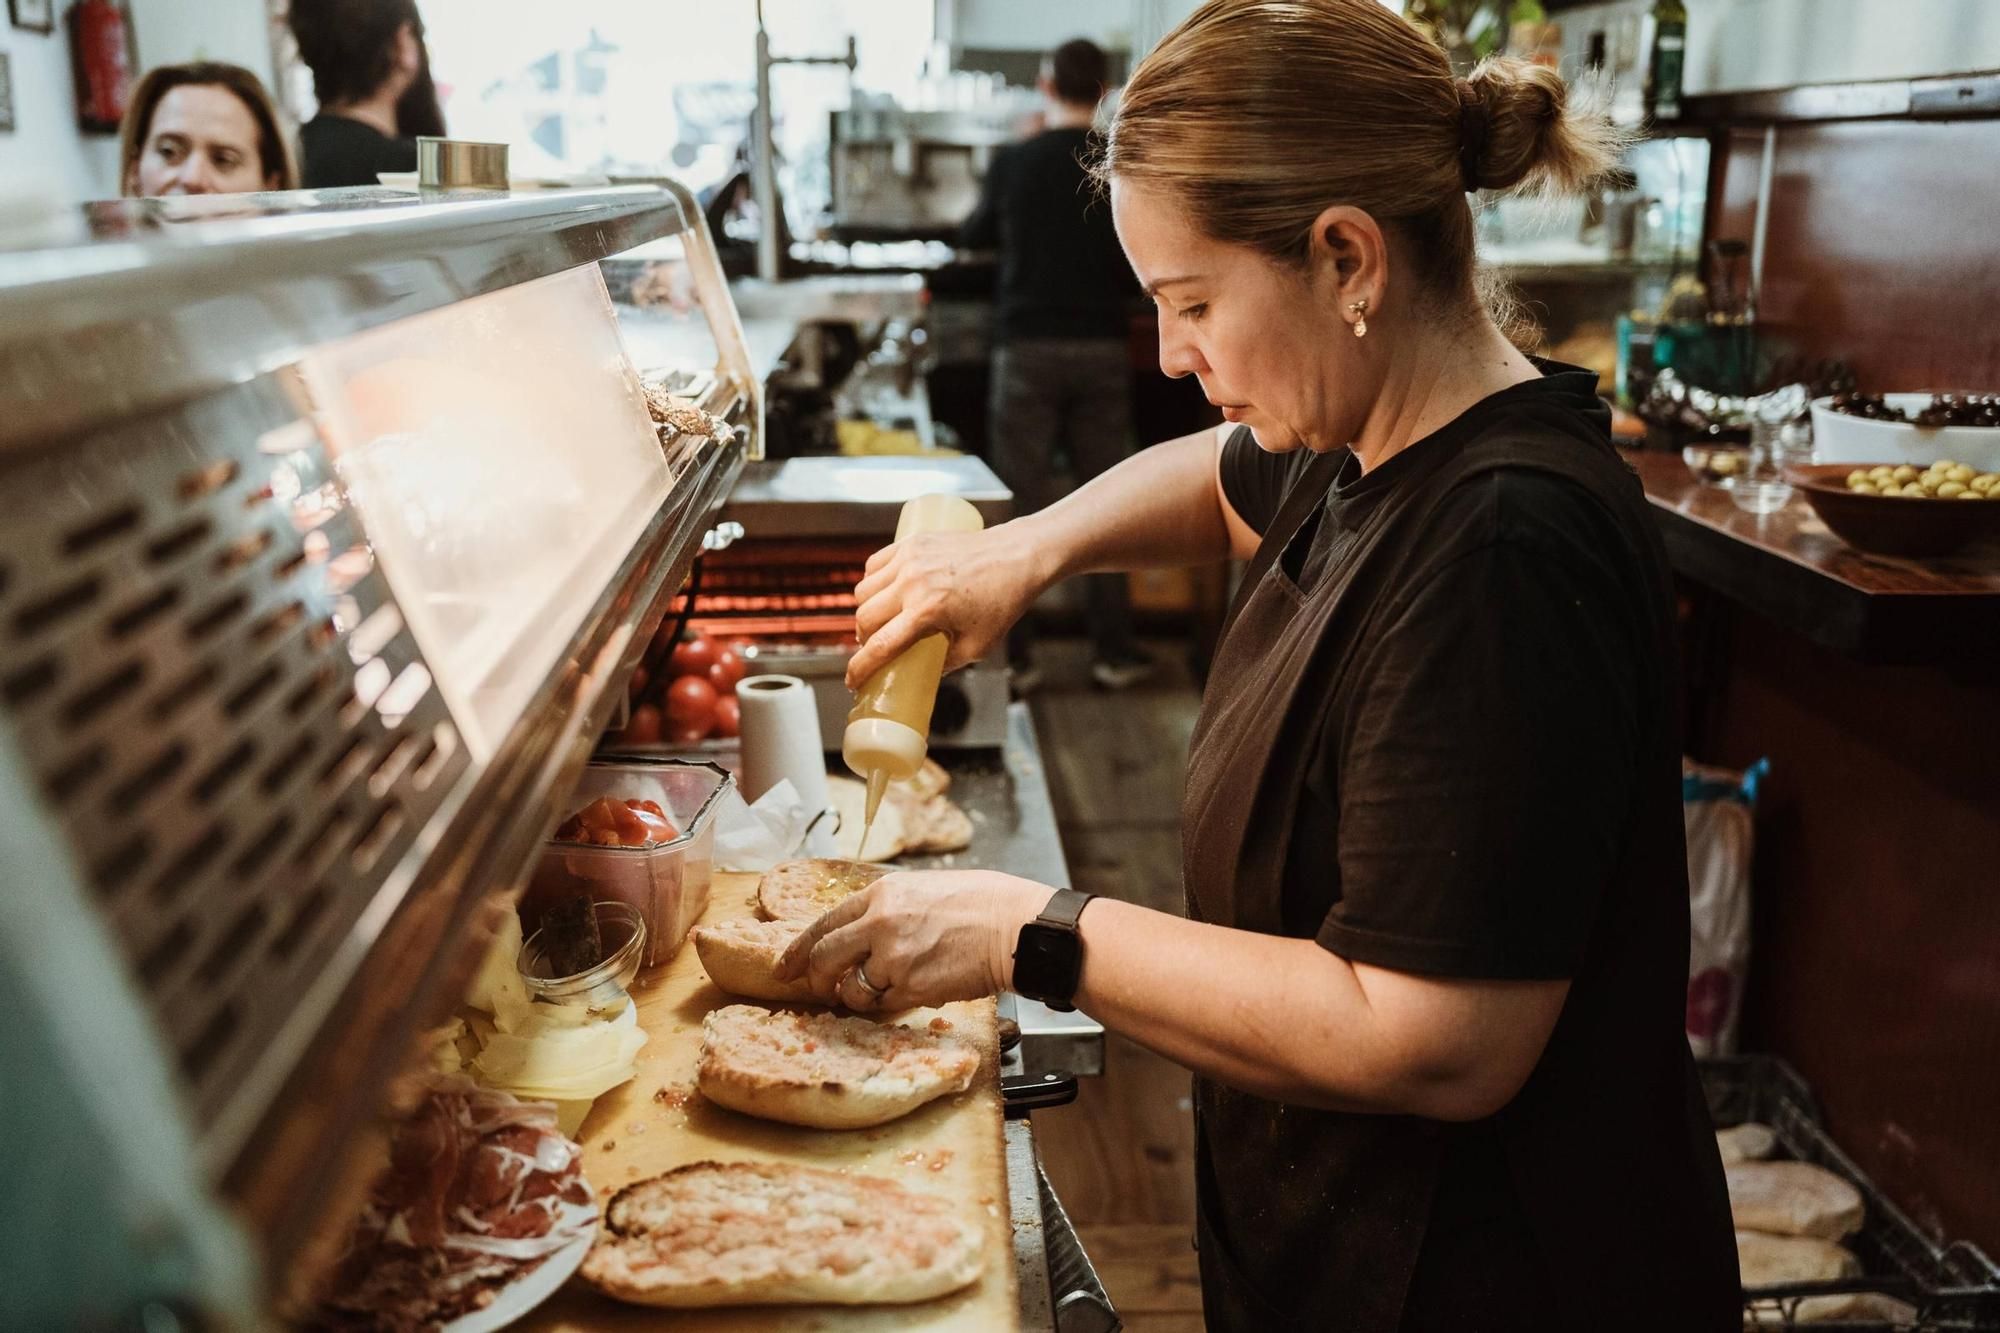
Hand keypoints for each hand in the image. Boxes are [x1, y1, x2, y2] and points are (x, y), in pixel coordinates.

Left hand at [773, 870, 1051, 1010]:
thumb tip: (858, 933)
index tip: (784, 967)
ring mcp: (895, 957)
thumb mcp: (923, 889)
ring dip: (858, 996)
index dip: (798, 950)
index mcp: (882, 893)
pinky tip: (910, 991)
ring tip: (882, 989)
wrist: (1014, 928)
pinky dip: (889, 1004)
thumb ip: (886, 908)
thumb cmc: (981, 904)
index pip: (824, 923)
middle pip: (825, 957)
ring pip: (854, 989)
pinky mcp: (913, 987)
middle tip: (822, 988)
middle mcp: (880, 923)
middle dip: (817, 978)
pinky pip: (885, 1005)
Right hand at [845, 523, 1054, 688]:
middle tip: (874, 648)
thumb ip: (946, 662)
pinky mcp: (912, 543)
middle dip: (863, 639)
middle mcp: (913, 582)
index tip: (853, 681)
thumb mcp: (977, 645)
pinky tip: (883, 593)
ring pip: (864, 590)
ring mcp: (909, 559)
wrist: (1016, 556)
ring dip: (865, 610)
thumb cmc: (1003, 600)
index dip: (860, 668)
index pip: (880, 645)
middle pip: (864, 617)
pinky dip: (872, 582)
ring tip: (880, 621)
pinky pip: (875, 565)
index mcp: (928, 611)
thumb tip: (922, 672)